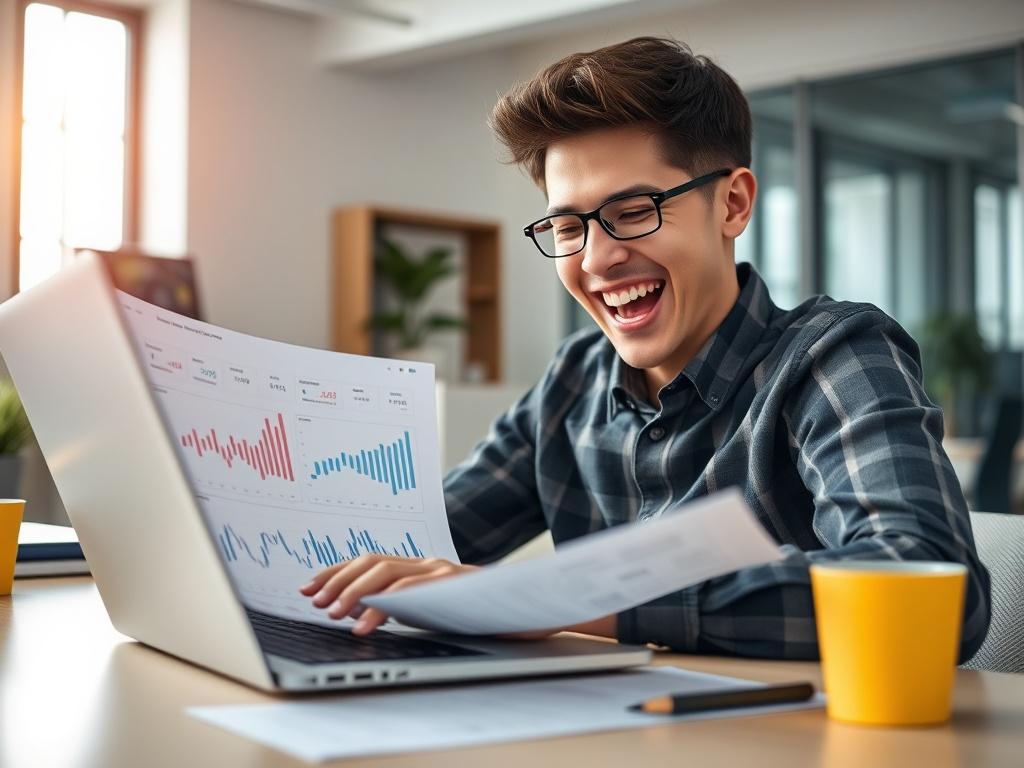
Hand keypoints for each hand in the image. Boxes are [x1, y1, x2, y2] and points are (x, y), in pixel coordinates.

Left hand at [298, 555, 478, 633]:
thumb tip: (358, 614)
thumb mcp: (429, 610)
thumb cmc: (473, 616)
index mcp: (416, 568)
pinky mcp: (452, 583)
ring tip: (334, 615)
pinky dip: (383, 606)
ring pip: (386, 571)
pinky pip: (411, 590)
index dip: (335, 572)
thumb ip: (400, 606)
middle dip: (338, 581)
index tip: (308, 588)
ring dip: (354, 593)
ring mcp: (439, 570)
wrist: (518, 614)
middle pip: (371, 562)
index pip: (367, 562)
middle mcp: (424, 563)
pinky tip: (365, 624)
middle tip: (317, 603)